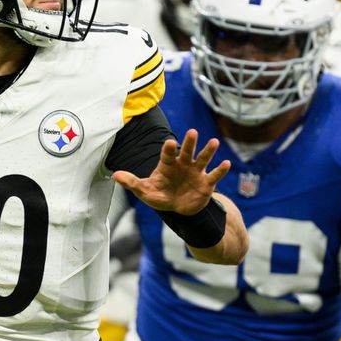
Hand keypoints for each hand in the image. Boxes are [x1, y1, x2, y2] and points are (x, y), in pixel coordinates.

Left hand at [112, 129, 230, 214]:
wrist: (178, 208)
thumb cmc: (160, 195)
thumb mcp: (145, 191)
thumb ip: (131, 182)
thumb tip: (114, 175)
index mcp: (167, 164)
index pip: (167, 154)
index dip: (168, 148)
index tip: (169, 142)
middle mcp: (183, 164)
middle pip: (187, 151)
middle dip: (189, 142)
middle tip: (192, 132)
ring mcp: (196, 172)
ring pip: (203, 159)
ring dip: (208, 151)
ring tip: (214, 142)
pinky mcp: (206, 182)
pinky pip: (214, 175)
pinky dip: (221, 170)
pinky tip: (226, 163)